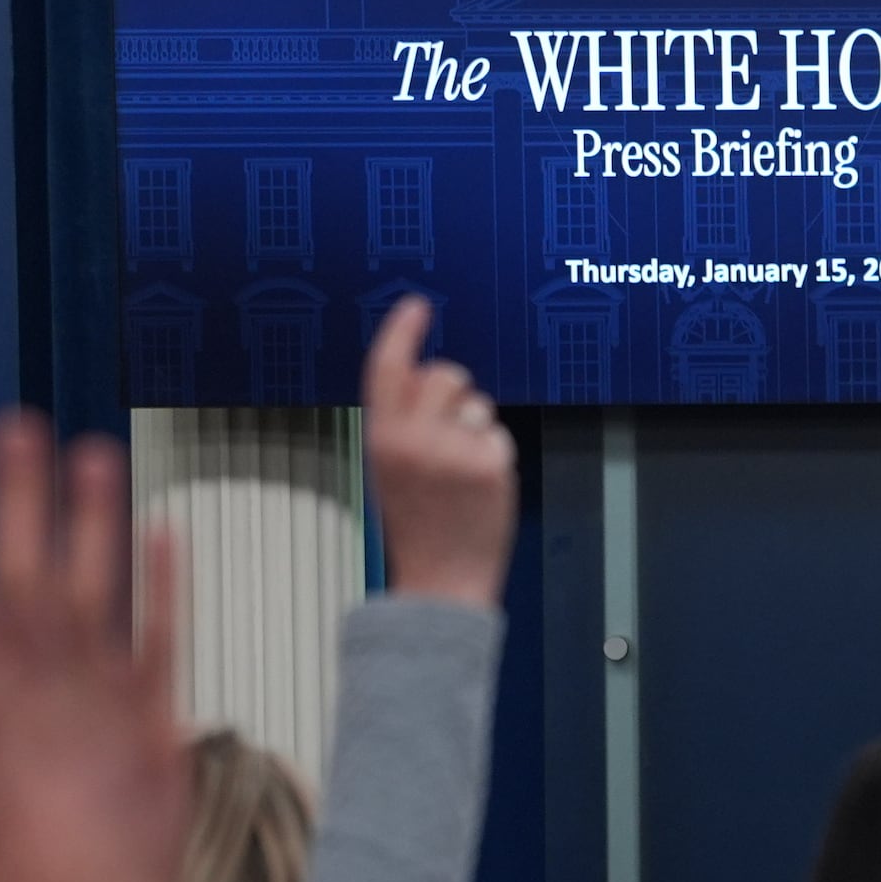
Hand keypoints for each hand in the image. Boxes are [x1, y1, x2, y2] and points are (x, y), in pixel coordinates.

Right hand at [364, 296, 517, 606]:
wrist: (441, 575)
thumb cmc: (418, 520)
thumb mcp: (391, 465)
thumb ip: (405, 421)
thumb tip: (434, 376)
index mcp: (381, 437)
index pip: (387, 369)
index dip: (402, 332)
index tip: (417, 306)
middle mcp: (414, 438)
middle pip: (445, 374)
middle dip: (454, 390)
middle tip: (450, 431)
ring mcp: (454, 450)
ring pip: (477, 403)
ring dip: (475, 426)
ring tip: (460, 470)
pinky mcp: (490, 463)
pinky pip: (499, 434)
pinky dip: (494, 454)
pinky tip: (479, 485)